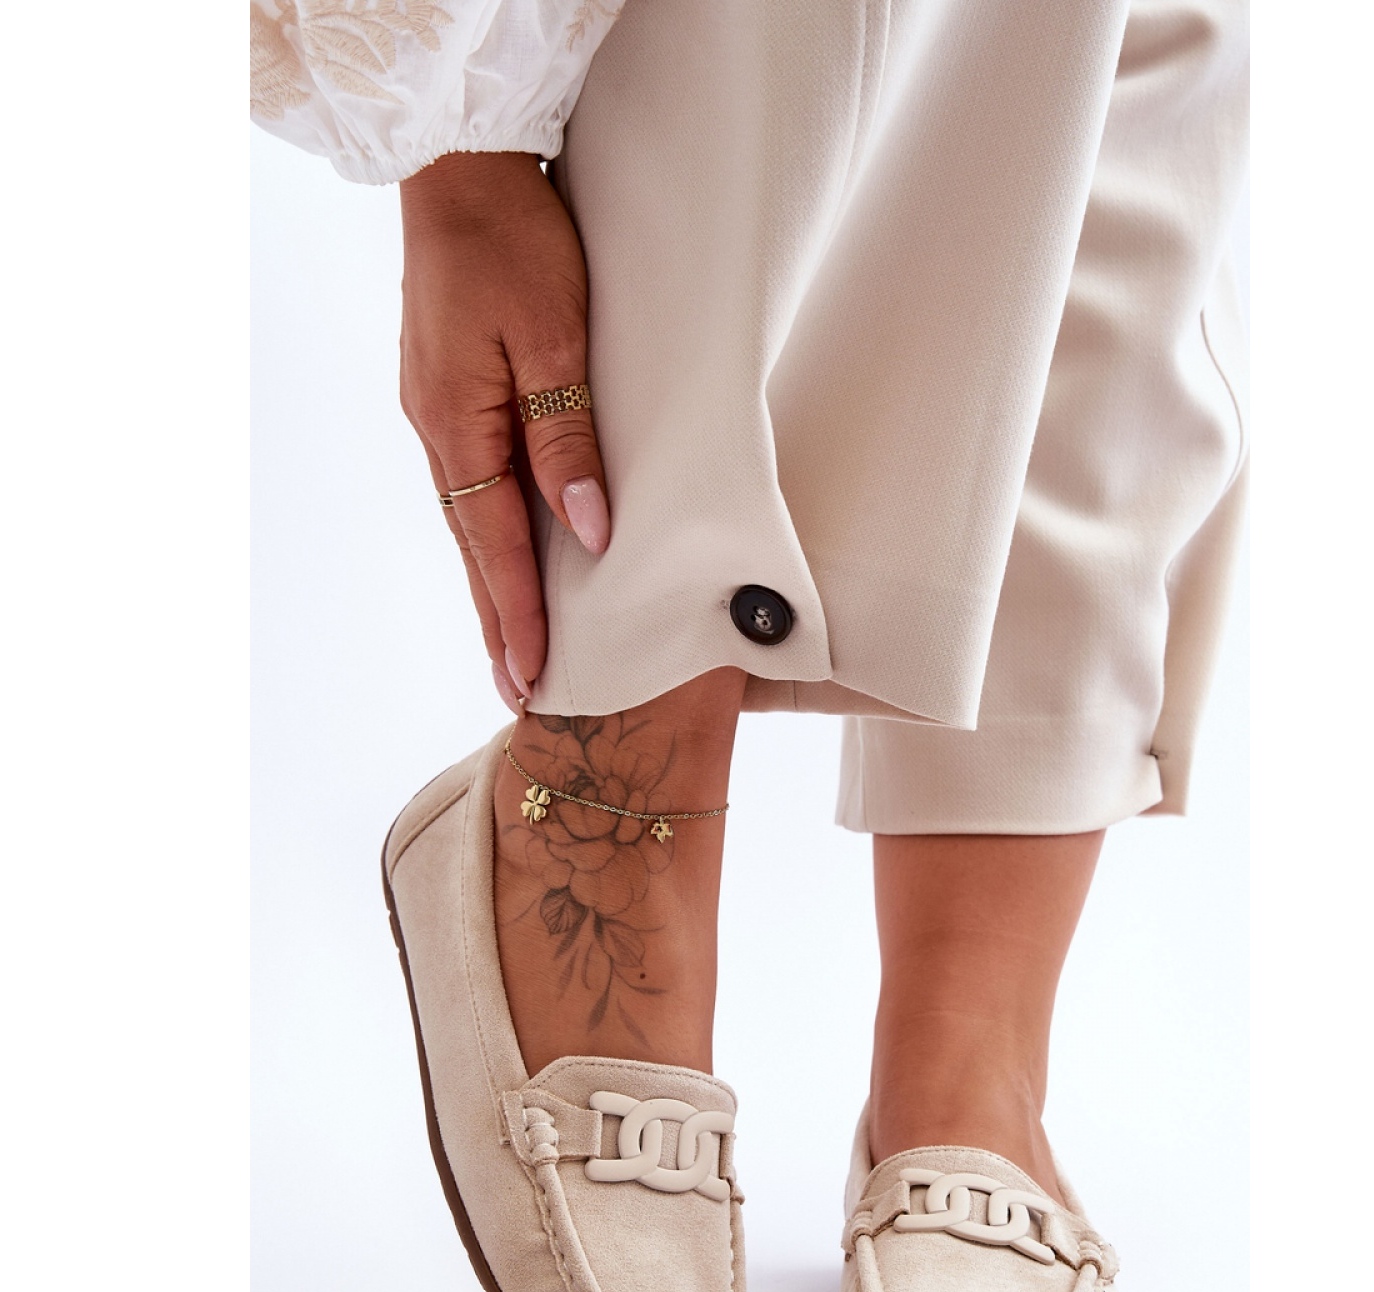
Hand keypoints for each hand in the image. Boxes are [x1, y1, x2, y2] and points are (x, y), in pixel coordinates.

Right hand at [398, 151, 610, 712]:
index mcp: (458, 425)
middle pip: (473, 550)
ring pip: (470, 522)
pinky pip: (472, 485)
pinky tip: (502, 554)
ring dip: (491, 586)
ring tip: (512, 643)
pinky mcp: (448, 393)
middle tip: (517, 691)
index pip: (494, 547)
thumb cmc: (512, 240)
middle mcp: (438, 430)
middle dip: (499, 624)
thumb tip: (586, 530)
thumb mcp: (550, 336)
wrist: (461, 167)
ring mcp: (437, 413)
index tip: (531, 679)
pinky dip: (488, 536)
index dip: (518, 616)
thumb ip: (566, 436)